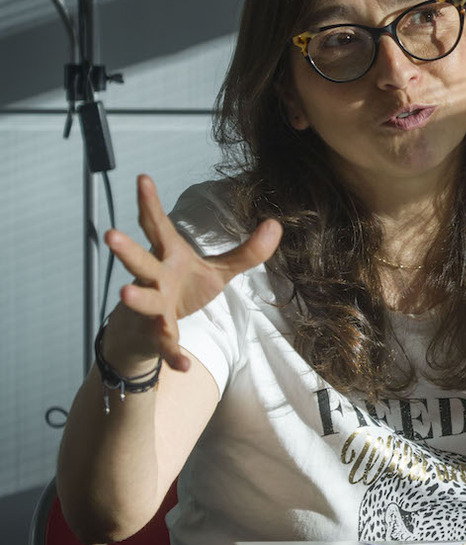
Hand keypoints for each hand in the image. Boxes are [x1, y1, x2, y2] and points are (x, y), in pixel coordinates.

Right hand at [105, 175, 281, 371]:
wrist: (155, 331)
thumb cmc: (183, 290)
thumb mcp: (218, 270)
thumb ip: (247, 251)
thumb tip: (276, 223)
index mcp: (169, 257)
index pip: (157, 227)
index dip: (149, 204)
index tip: (142, 177)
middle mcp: (154, 279)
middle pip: (139, 262)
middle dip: (126, 250)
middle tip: (110, 234)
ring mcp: (152, 307)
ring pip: (142, 301)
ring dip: (135, 297)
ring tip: (127, 292)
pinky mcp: (157, 335)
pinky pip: (165, 345)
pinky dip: (173, 354)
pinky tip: (182, 366)